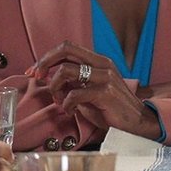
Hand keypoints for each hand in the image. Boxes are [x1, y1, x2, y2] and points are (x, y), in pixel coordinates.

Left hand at [30, 42, 159, 138]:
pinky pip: (73, 94)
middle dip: (45, 62)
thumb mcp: (89, 90)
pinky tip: (71, 111)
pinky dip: (66, 104)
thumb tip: (49, 76)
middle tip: (38, 77)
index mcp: (99, 61)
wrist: (135, 123)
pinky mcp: (105, 92)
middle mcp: (103, 64)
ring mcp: (105, 77)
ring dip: (55, 87)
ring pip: (65, 70)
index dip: (47, 57)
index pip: (68, 48)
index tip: (35, 72)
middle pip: (66, 49)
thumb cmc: (110, 109)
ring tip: (60, 101)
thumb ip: (73, 81)